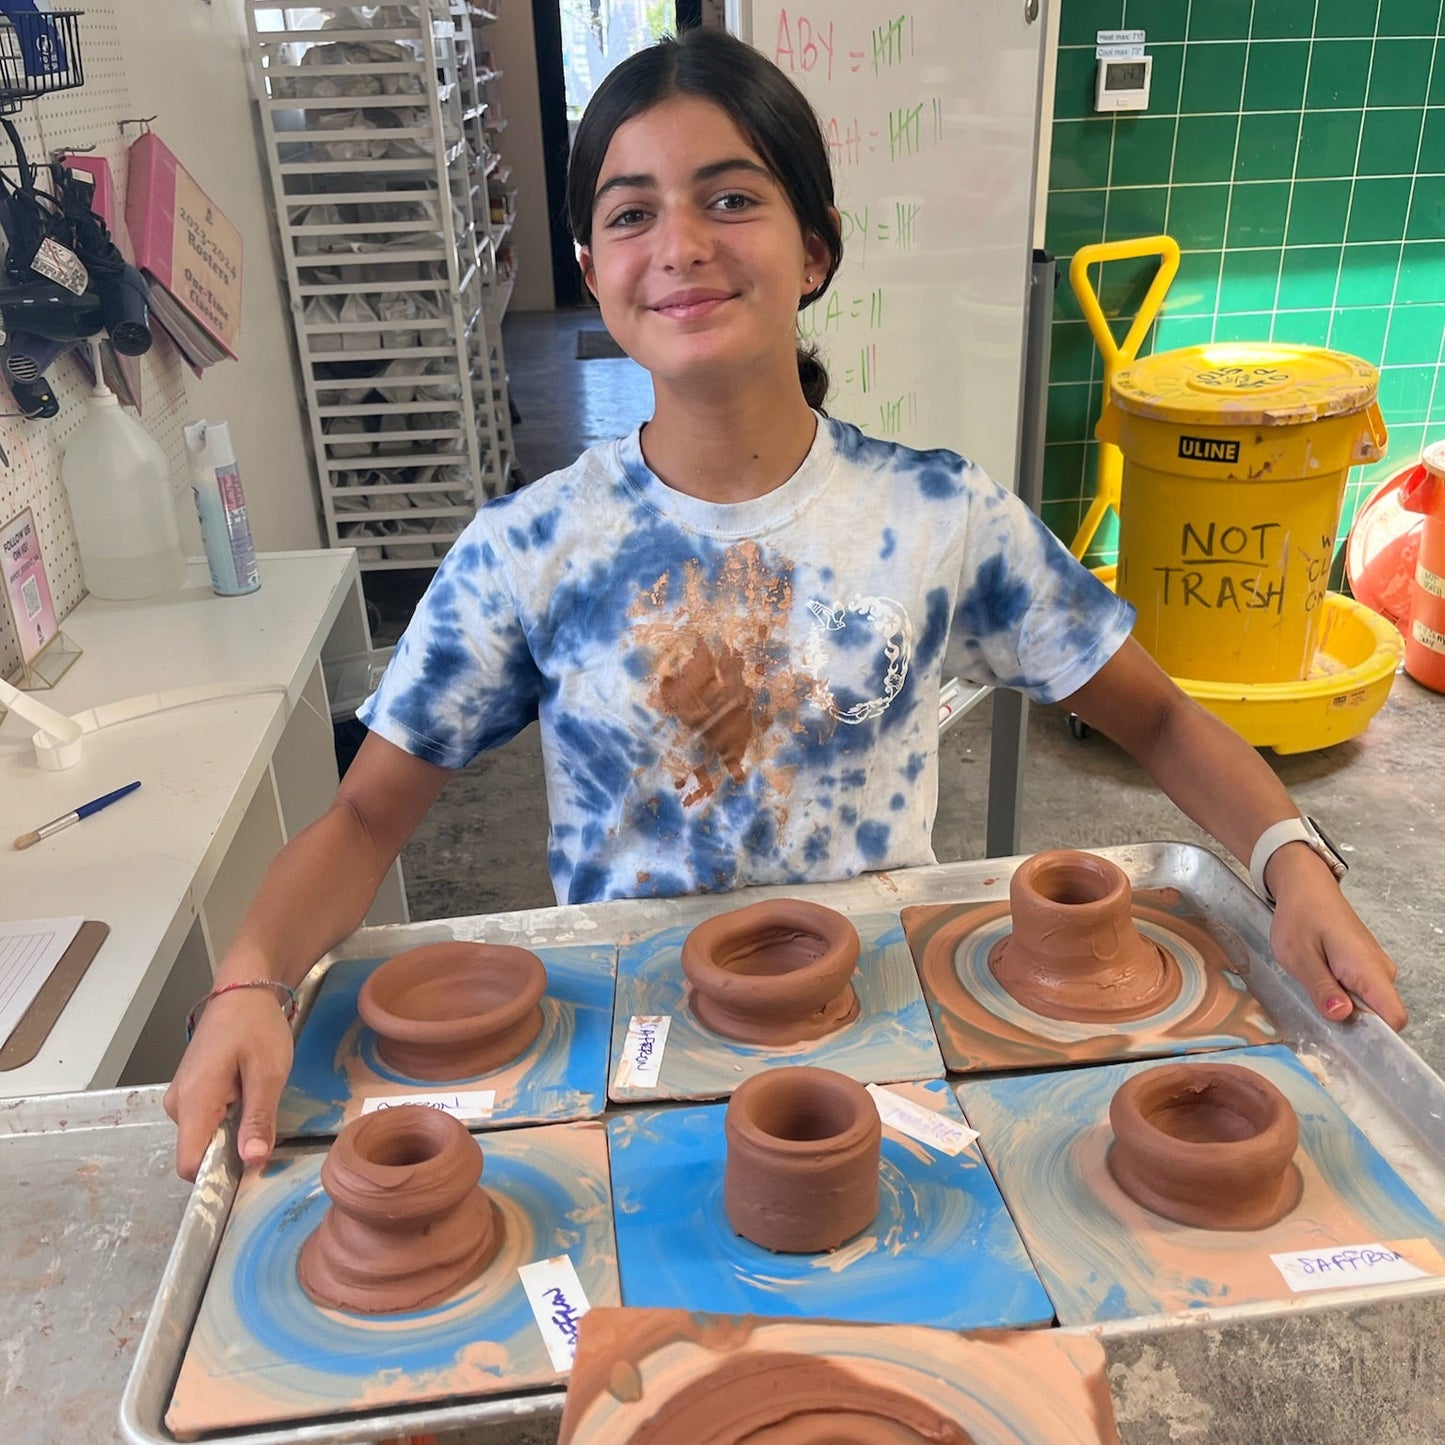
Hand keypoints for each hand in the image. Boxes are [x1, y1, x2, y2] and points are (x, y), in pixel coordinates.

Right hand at [162, 988, 293, 1180]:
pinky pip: (206, 1121)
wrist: (242, 991)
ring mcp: (181, 1098)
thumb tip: (252, 1161)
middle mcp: (178, 1105)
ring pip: (205, 1137)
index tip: (249, 1168)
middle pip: (200, 1153)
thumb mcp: (268, 1072)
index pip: (190, 1165)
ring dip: (232, 1130)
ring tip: (256, 1098)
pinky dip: (228, 1118)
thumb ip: (258, 1118)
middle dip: (232, 1149)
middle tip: (264, 1121)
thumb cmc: (255, 1025)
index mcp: (193, 1101)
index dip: (217, 1177)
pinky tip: (246, 1094)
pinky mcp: (189, 1092)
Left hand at [1265, 843, 1406, 1029]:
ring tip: (1313, 983)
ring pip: (1367, 1003)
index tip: (1346, 1039)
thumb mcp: (1298, 955)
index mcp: (1367, 968)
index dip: (1375, 1036)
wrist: (1305, 886)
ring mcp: (1375, 967)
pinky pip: (1361, 991)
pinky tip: (1319, 977)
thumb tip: (1342, 1016)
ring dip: (1342, 1003)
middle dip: (1350, 1019)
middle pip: (1379, 1015)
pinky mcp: (1365, 965)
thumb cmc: (1300, 916)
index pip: (1394, 1017)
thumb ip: (1321, 987)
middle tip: (1315, 1003)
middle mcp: (1380, 970)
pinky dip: (1341, 992)